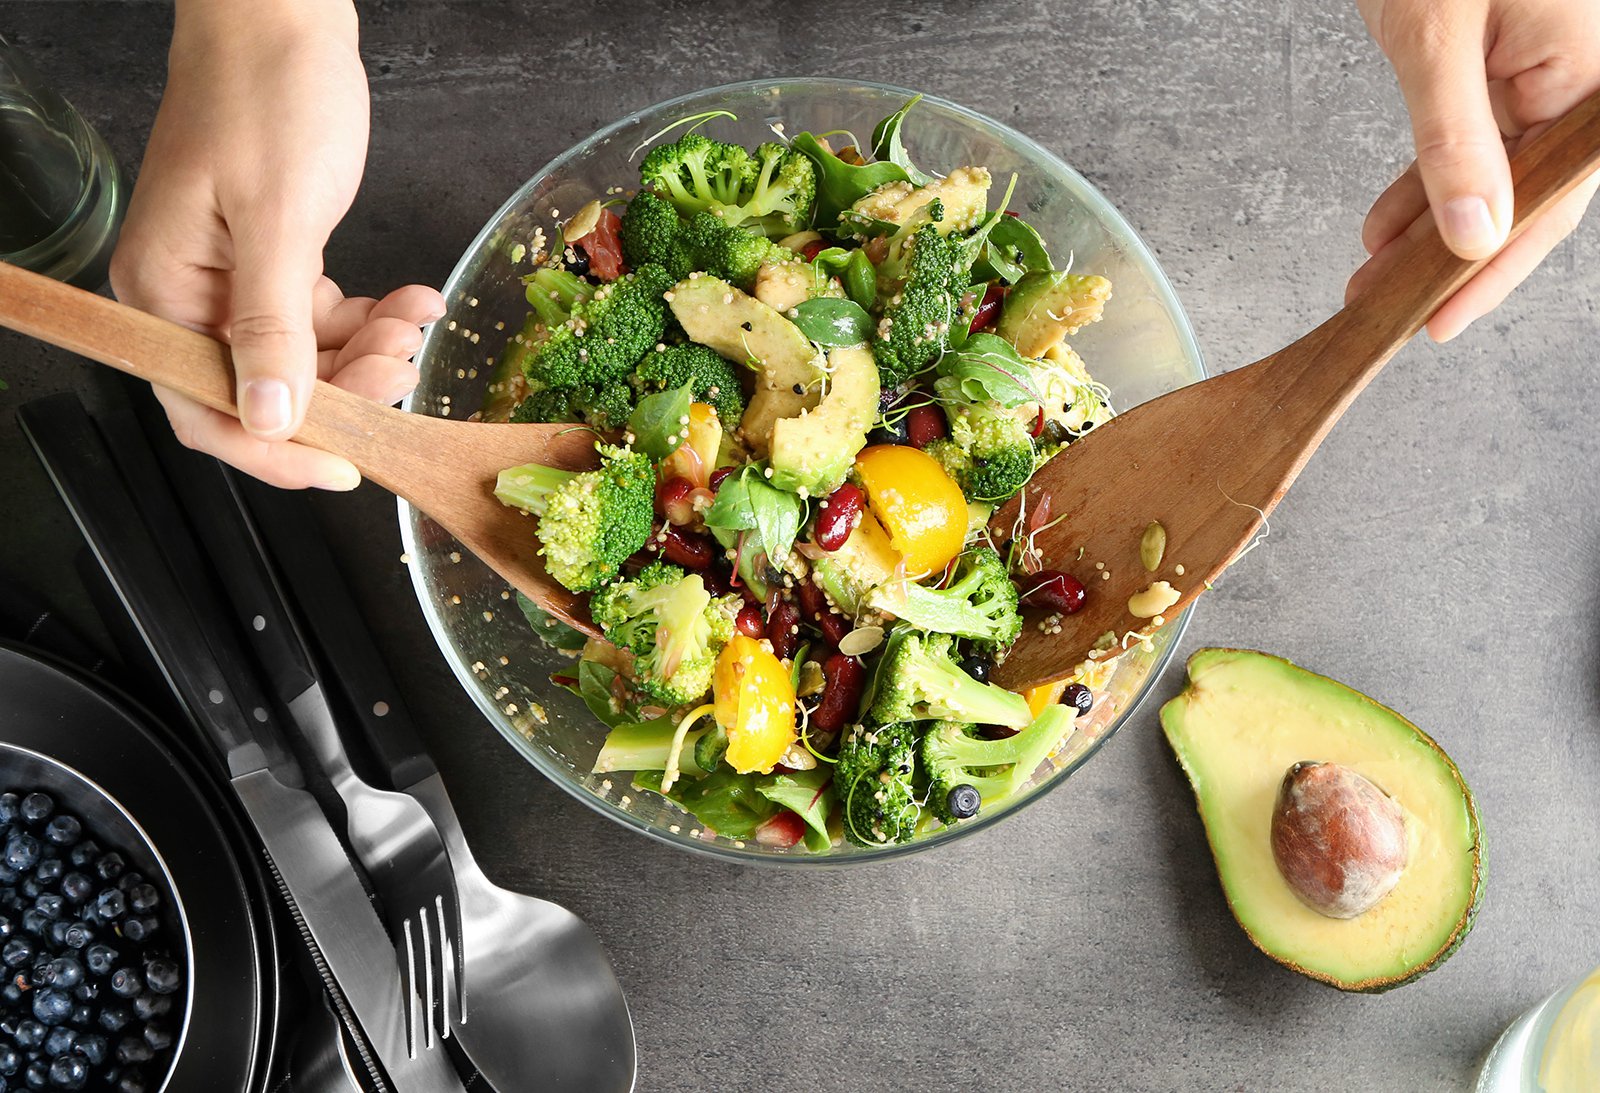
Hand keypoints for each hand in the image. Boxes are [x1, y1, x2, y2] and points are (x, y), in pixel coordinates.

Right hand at [109, 0, 444, 488]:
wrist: (284, 17)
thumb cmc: (267, 98)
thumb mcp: (277, 220)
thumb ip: (272, 328)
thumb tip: (269, 420)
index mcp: (163, 293)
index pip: (207, 410)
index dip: (278, 452)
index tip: (349, 466)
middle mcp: (189, 296)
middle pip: (265, 390)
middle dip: (343, 392)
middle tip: (403, 369)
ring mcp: (232, 280)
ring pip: (305, 359)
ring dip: (367, 354)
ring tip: (413, 324)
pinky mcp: (274, 260)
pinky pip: (322, 318)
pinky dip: (369, 318)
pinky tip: (412, 301)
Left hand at [1348, 0, 1599, 340]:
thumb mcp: (1436, 36)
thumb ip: (1454, 139)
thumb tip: (1473, 235)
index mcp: (1587, 76)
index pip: (1546, 206)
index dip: (1490, 274)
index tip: (1437, 323)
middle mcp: (1574, 81)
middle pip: (1518, 200)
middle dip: (1445, 261)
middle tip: (1383, 311)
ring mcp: (1537, 72)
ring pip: (1487, 177)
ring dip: (1425, 231)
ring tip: (1369, 278)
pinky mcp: (1496, 63)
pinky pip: (1467, 141)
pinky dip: (1423, 183)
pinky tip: (1384, 227)